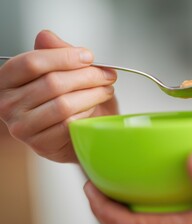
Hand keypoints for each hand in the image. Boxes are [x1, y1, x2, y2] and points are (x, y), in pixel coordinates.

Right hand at [0, 30, 117, 162]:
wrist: (72, 133)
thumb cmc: (66, 99)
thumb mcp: (62, 72)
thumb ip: (55, 53)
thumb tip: (47, 37)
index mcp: (9, 80)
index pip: (32, 62)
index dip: (64, 57)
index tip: (88, 56)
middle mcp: (8, 104)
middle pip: (52, 83)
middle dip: (88, 76)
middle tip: (107, 75)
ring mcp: (22, 126)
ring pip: (64, 104)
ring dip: (93, 94)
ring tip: (107, 90)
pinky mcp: (40, 144)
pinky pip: (69, 124)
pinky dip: (87, 113)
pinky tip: (94, 107)